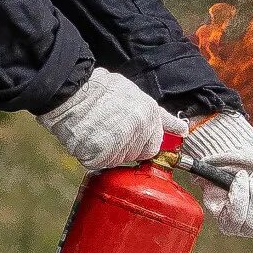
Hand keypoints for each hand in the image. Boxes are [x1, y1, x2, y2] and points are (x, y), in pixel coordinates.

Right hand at [39, 68, 183, 170]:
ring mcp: (119, 144)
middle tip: (108, 129)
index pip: (153, 146)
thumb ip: (159, 116)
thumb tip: (181, 128)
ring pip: (117, 160)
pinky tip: (87, 137)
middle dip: (124, 146)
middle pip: (135, 154)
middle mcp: (138, 130)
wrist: (71, 91)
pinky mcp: (99, 155)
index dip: (140, 142)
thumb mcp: (136, 95)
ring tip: (96, 130)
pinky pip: (98, 163)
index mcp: (149, 115)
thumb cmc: (100, 89)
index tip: (129, 136)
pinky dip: (91, 155)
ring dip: (107, 151)